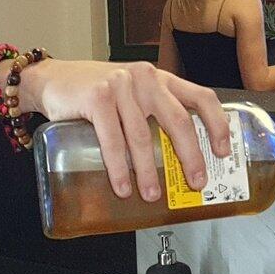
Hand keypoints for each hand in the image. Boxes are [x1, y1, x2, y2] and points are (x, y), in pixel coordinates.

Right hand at [17, 59, 231, 200]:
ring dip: (149, 171)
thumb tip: (179, 157)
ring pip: (143, 136)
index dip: (217, 125)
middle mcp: (145, 78)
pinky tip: (123, 185)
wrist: (52, 80)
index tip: (222, 151)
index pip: (201, 97)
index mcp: (160, 79)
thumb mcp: (132, 94)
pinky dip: (119, 167)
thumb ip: (154, 113)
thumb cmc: (96, 93)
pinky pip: (113, 140)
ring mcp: (121, 86)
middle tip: (196, 183)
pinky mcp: (97, 98)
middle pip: (179, 120)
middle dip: (190, 156)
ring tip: (152, 195)